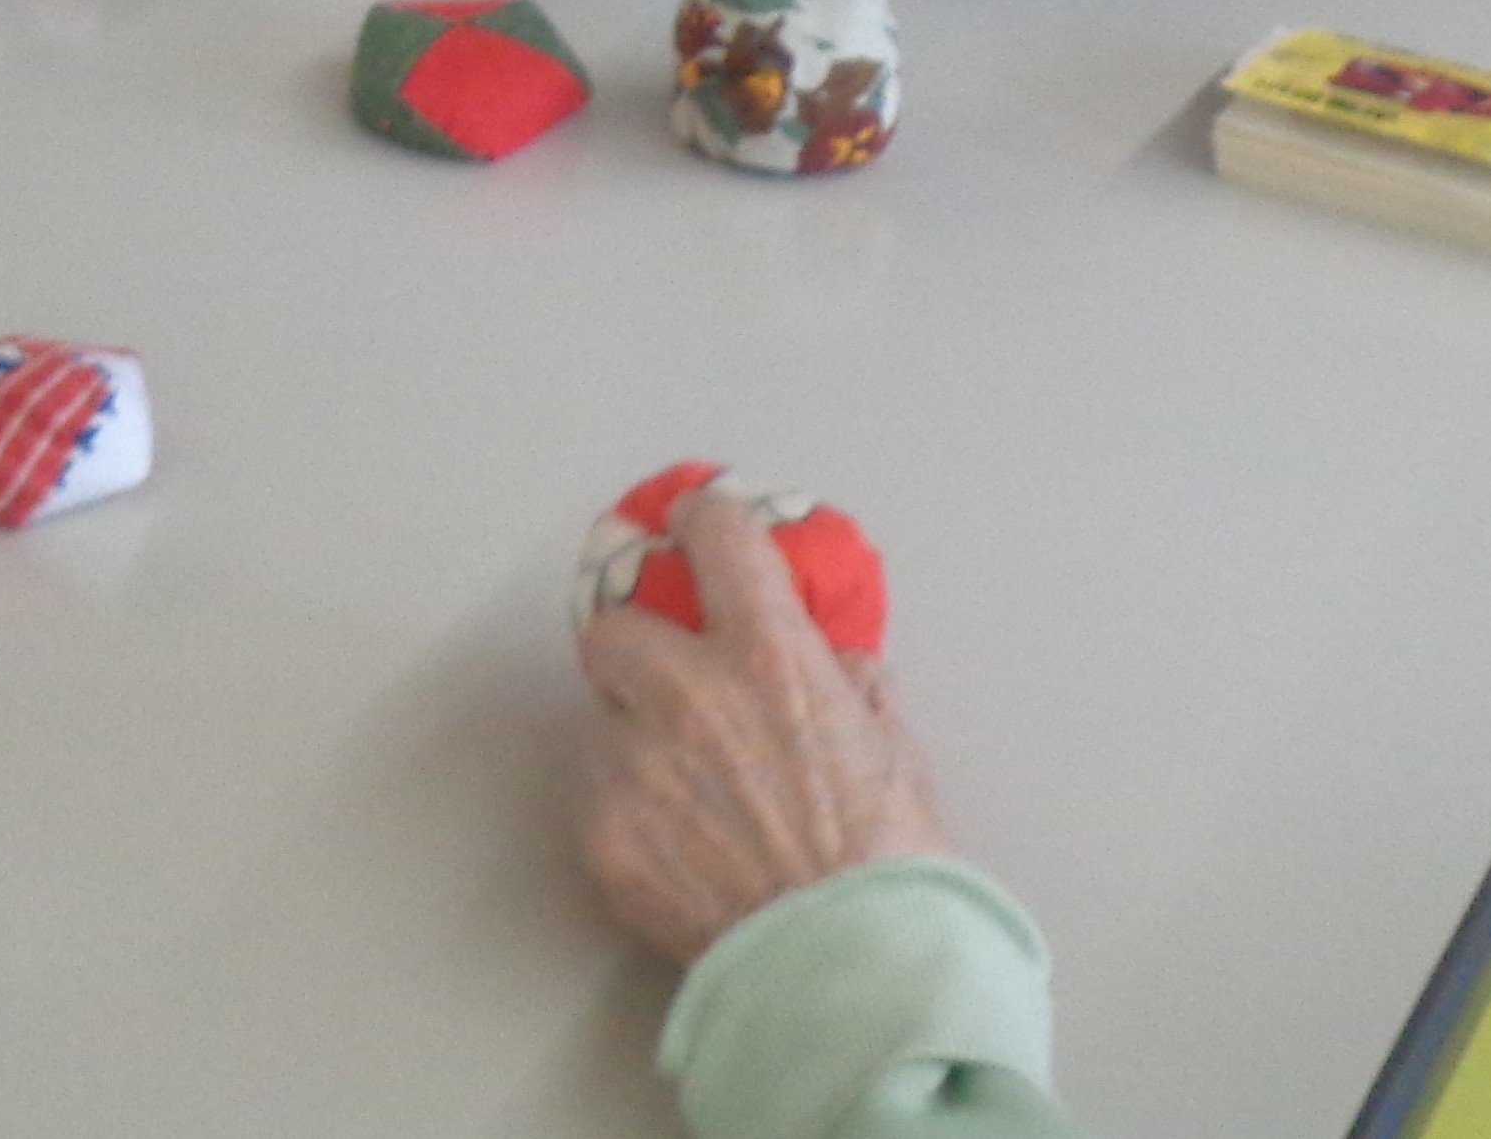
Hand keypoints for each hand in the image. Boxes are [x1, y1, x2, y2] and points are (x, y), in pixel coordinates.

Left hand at [576, 491, 951, 966]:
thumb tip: (831, 658)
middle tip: (670, 687)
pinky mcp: (602, 832)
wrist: (846, 970)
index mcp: (770, 654)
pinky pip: (595, 797)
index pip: (716, 534)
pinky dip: (626, 812)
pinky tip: (675, 848)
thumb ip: (852, 682)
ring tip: (683, 794)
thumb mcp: (895, 747)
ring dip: (631, 740)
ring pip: (599, 719)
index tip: (695, 524)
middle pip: (614, 626)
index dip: (703, 521)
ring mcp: (635, 763)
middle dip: (638, 650)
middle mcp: (688, 692)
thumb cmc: (887, 862)